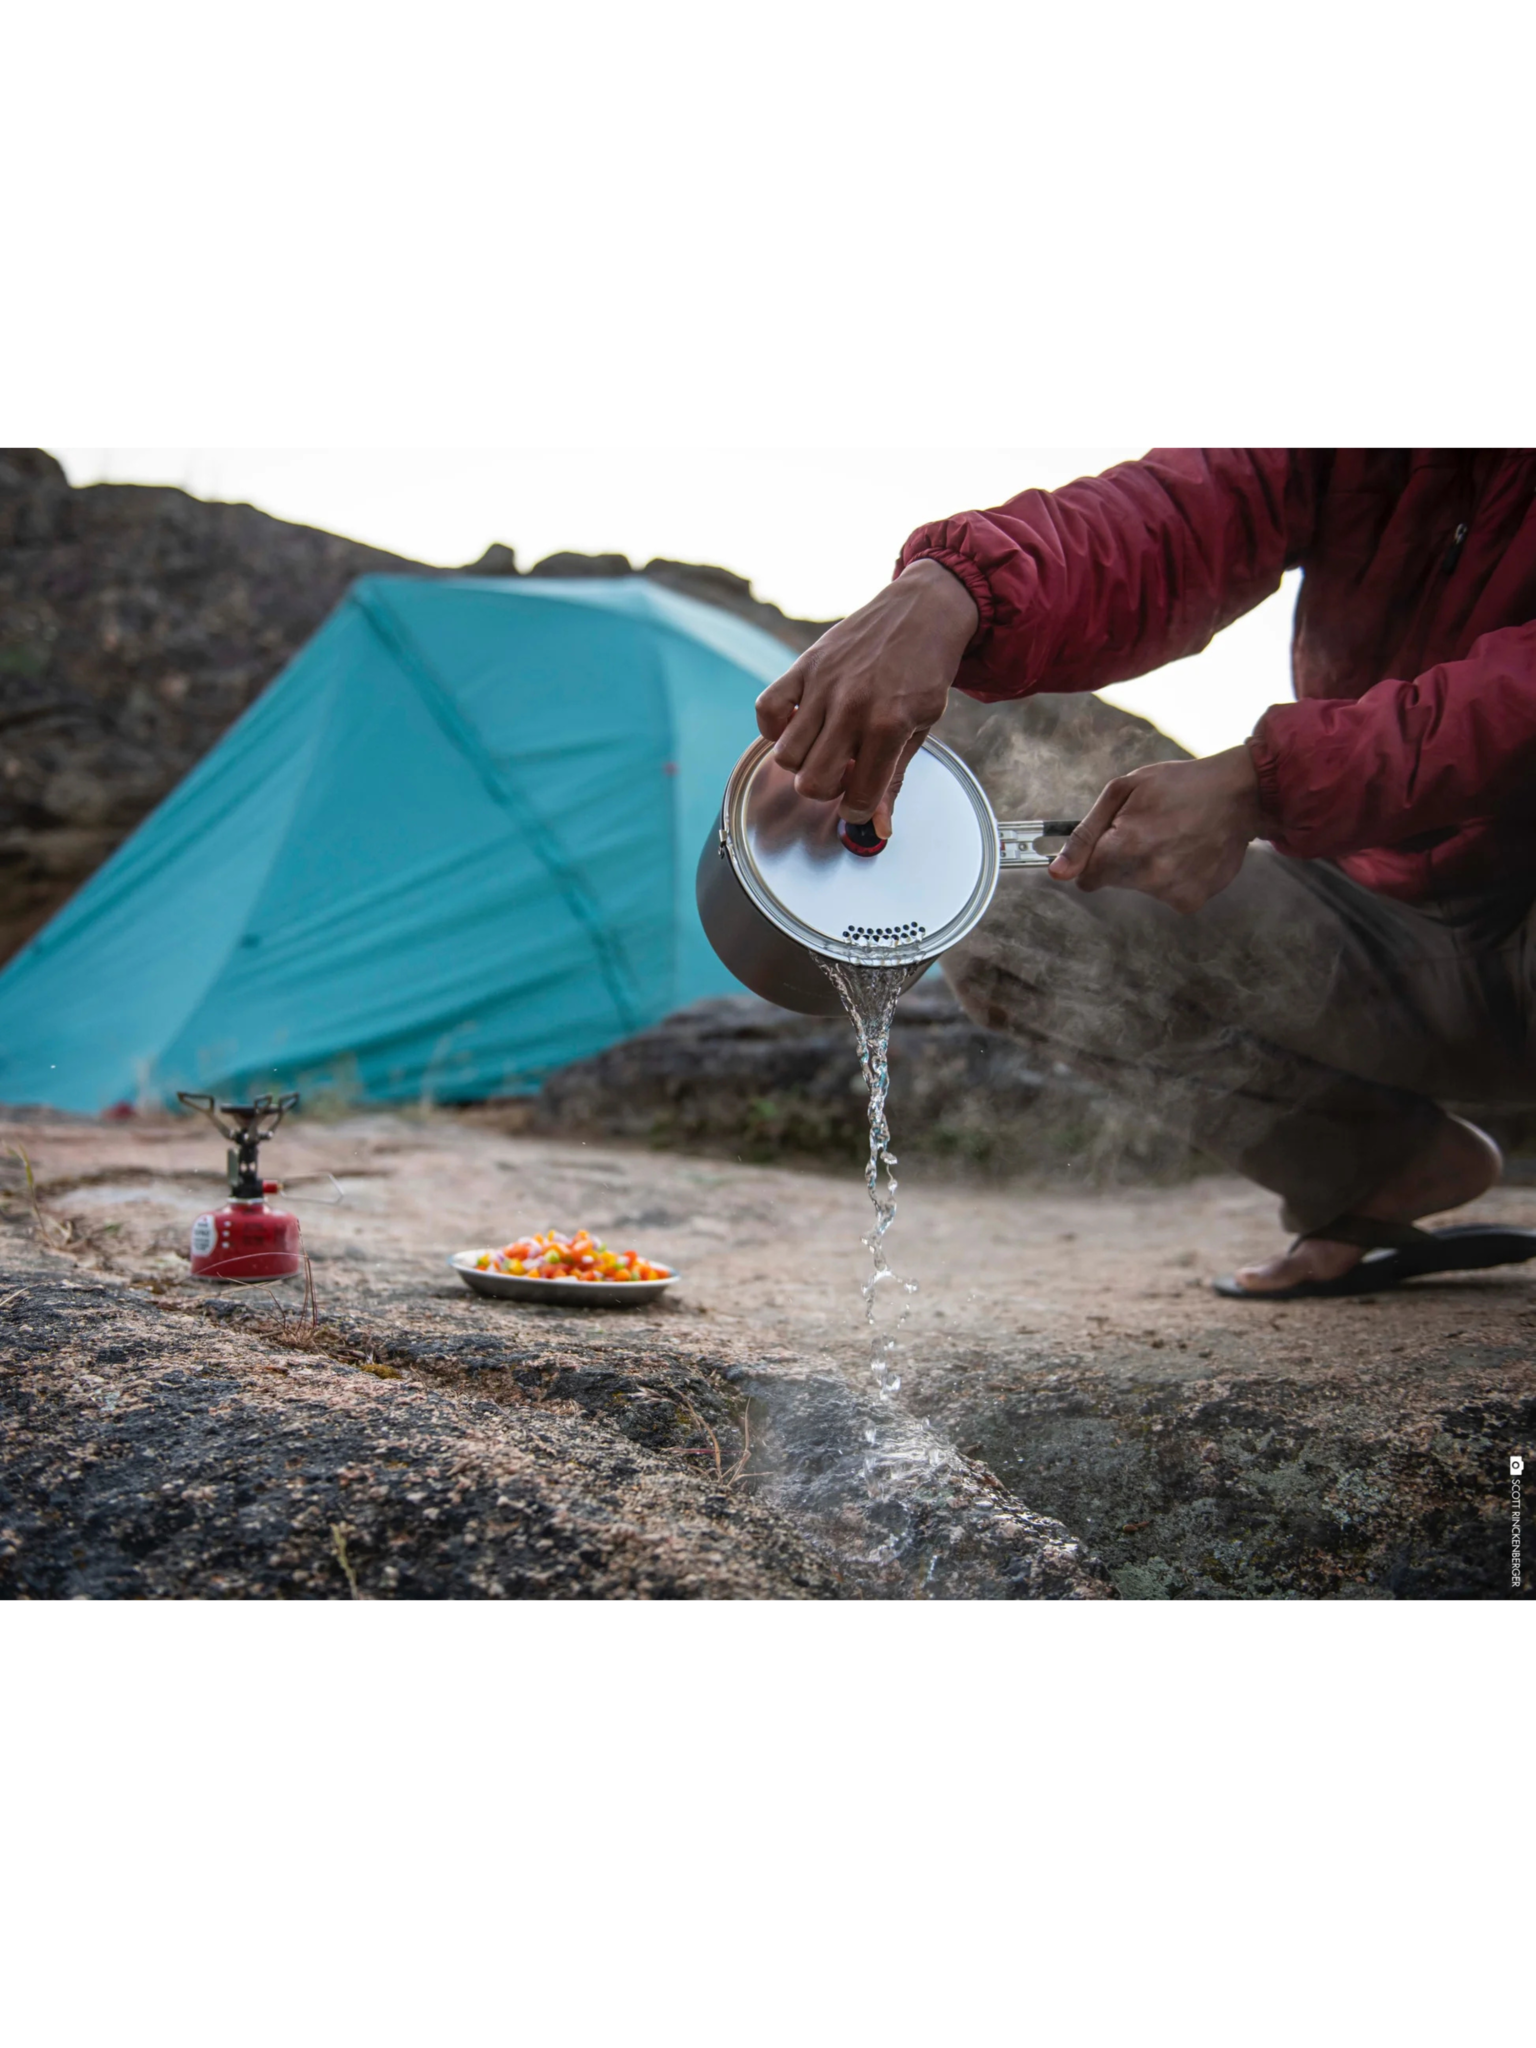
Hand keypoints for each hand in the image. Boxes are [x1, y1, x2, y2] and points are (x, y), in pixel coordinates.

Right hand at [754, 559, 978, 834]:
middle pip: (811, 782)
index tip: (859, 801)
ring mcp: (824, 685)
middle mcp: (852, 707)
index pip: (857, 797)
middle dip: (827, 789)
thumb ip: (894, 779)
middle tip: (844, 771)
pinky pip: (767, 710)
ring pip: (786, 755)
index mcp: (889, 726)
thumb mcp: (921, 727)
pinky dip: (774, 728)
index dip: (857, 810)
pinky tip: (797, 726)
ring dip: (802, 763)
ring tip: (825, 747)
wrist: (923, 611)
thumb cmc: (925, 672)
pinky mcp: (805, 665)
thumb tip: (879, 829)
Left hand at [1047, 747, 1260, 912]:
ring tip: (1175, 837)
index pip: (1086, 877)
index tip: (1113, 841)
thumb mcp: (1123, 792)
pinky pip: (1168, 894)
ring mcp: (1173, 891)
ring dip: (1151, 868)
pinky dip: (1175, 877)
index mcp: (1126, 845)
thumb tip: (1057, 873)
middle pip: (1114, 882)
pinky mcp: (1192, 900)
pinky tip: (1189, 851)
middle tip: (1153, 830)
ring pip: (1141, 888)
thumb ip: (1085, 835)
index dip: (1096, 858)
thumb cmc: (1177, 785)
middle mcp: (1149, 874)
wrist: (1239, 794)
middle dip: (1123, 859)